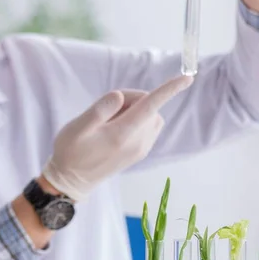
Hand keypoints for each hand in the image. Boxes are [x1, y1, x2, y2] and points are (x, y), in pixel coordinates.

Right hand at [42, 75, 193, 201]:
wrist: (71, 181)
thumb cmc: (70, 151)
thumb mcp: (77, 127)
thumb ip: (100, 109)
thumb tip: (120, 96)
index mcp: (122, 134)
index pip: (150, 106)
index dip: (169, 90)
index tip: (188, 78)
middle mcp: (137, 143)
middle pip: (148, 106)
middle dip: (132, 99)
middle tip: (105, 108)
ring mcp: (141, 149)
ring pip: (150, 115)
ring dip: (134, 110)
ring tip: (108, 121)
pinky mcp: (139, 152)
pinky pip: (147, 126)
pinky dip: (135, 120)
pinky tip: (113, 129)